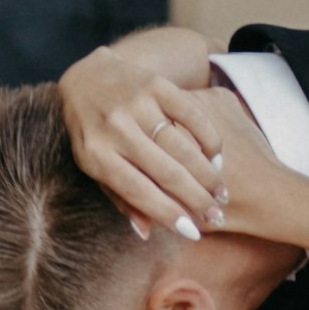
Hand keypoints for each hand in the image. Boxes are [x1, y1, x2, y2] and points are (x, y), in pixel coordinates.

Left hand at [61, 26, 230, 242]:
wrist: (87, 76)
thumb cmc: (92, 131)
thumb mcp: (94, 165)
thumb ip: (120, 197)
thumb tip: (146, 233)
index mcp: (95, 154)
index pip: (138, 191)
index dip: (168, 213)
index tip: (194, 232)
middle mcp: (115, 128)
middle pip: (166, 172)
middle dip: (196, 199)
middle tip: (216, 217)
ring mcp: (137, 104)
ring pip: (183, 148)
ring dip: (207, 175)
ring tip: (221, 194)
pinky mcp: (156, 84)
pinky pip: (193, 116)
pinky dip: (209, 139)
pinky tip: (216, 158)